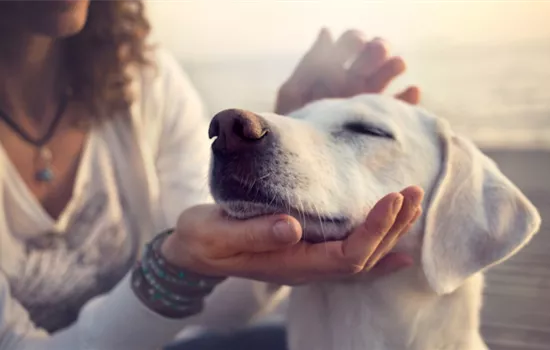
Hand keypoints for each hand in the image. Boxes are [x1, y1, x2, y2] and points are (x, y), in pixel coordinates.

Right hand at [161, 186, 423, 285]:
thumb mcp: (217, 234)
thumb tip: (292, 227)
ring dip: (391, 232)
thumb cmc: (203, 240)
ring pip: (362, 256)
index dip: (374, 230)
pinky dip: (379, 250)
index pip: (346, 255)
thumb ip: (253, 234)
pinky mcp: (305, 250)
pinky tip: (400, 248)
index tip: (392, 198)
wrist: (194, 252)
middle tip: (413, 191)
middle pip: (364, 257)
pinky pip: (350, 256)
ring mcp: (308, 262)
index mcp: (290, 264)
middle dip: (393, 226)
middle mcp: (306, 268)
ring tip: (412, 204)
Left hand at [275, 28, 420, 114]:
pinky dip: (408, 99)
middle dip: (377, 49)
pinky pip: (399, 108)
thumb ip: (310, 64)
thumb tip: (327, 31)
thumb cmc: (293, 126)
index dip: (355, 40)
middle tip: (377, 52)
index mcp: (332, 70)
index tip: (357, 44)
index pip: (350, 44)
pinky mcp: (379, 122)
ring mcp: (367, 101)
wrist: (301, 160)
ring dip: (394, 66)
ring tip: (397, 65)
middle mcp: (352, 82)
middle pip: (372, 56)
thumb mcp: (294, 93)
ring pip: (387, 76)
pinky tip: (411, 91)